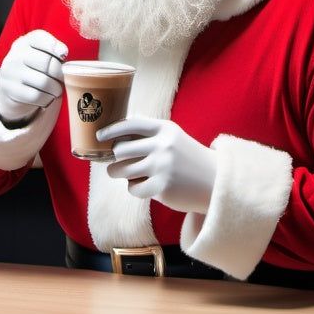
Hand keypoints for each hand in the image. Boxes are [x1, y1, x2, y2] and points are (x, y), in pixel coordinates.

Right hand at [0, 30, 68, 125]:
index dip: (56, 47)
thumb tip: (62, 52)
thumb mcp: (40, 54)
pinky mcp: (11, 91)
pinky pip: (37, 96)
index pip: (40, 38)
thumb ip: (53, 49)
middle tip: (61, 78)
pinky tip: (47, 97)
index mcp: (23, 42)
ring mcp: (10, 74)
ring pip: (43, 82)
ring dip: (55, 89)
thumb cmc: (34, 70)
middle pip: (45, 62)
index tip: (62, 56)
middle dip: (59, 73)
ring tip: (56, 90)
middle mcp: (14, 56)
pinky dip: (47, 99)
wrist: (11, 90)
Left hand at [100, 118, 216, 213]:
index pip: (129, 124)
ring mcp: (162, 166)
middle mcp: (162, 145)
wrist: (215, 181)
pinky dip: (135, 189)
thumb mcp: (172, 136)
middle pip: (119, 150)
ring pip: (122, 170)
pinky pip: (133, 188)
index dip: (110, 130)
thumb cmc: (187, 158)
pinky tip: (146, 186)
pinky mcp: (162, 187)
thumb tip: (116, 128)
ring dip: (121, 174)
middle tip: (117, 164)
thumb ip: (148, 130)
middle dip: (114, 159)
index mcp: (164, 129)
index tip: (99, 136)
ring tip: (132, 175)